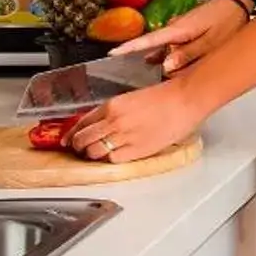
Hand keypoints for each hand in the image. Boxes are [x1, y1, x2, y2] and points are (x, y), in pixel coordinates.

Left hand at [65, 78, 211, 163]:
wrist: (186, 99)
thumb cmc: (167, 96)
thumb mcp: (133, 98)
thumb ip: (115, 111)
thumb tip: (101, 123)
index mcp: (111, 105)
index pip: (81, 122)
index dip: (71, 133)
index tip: (68, 139)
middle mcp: (114, 121)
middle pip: (83, 139)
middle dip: (79, 146)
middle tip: (80, 149)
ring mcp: (124, 136)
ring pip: (94, 152)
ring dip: (92, 154)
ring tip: (96, 154)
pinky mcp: (136, 150)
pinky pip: (113, 159)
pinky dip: (110, 159)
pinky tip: (114, 155)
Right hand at [114, 0, 248, 76]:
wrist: (240, 1)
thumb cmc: (228, 18)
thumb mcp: (211, 41)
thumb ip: (188, 54)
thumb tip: (166, 66)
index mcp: (178, 29)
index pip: (147, 40)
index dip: (128, 47)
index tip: (112, 53)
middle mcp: (175, 27)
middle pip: (157, 49)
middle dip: (158, 62)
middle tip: (166, 74)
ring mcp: (180, 28)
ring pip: (168, 49)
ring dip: (170, 60)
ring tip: (180, 68)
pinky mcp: (186, 30)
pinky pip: (175, 46)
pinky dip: (178, 55)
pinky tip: (184, 64)